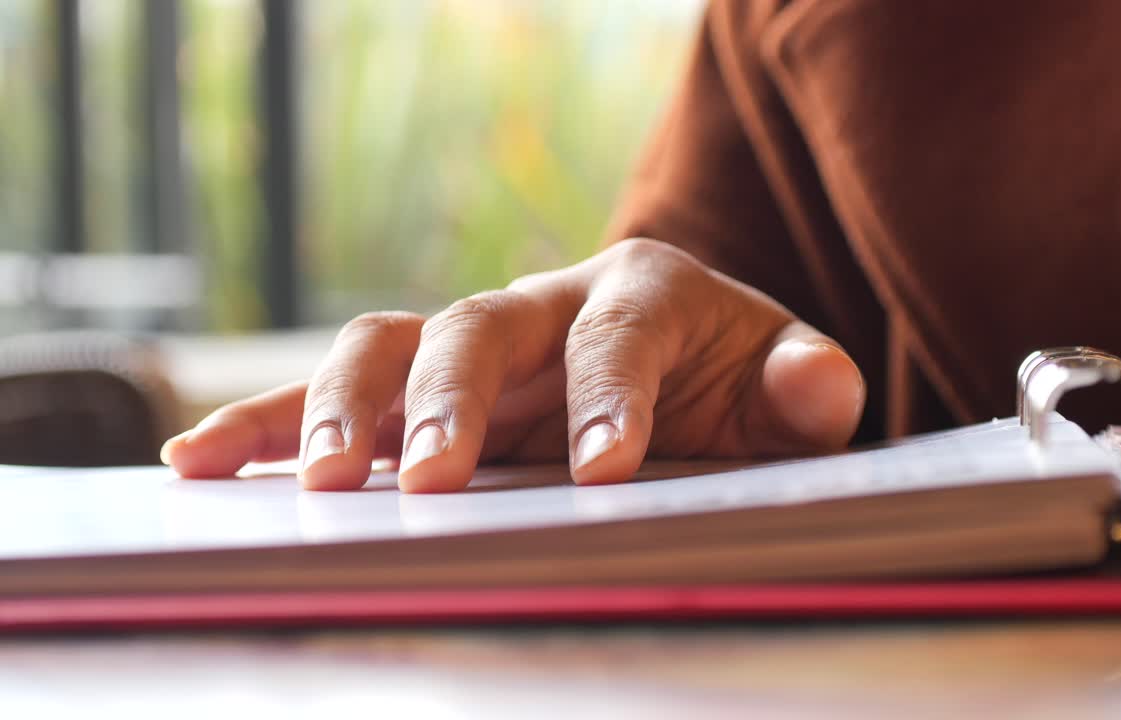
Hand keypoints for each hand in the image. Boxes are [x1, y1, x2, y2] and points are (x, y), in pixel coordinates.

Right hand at [161, 239, 865, 491]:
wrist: (690, 374)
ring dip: (337, 406)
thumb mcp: (783, 394)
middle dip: (452, 399)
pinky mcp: (424, 390)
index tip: (602, 472)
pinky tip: (204, 461)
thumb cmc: (738, 389)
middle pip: (481, 327)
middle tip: (434, 479)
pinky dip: (266, 421)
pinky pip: (336, 390)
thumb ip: (804, 389)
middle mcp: (546, 306)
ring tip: (309, 480)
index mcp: (645, 295)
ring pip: (387, 345)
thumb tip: (822, 386)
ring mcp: (478, 347)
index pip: (622, 336)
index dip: (612, 398)